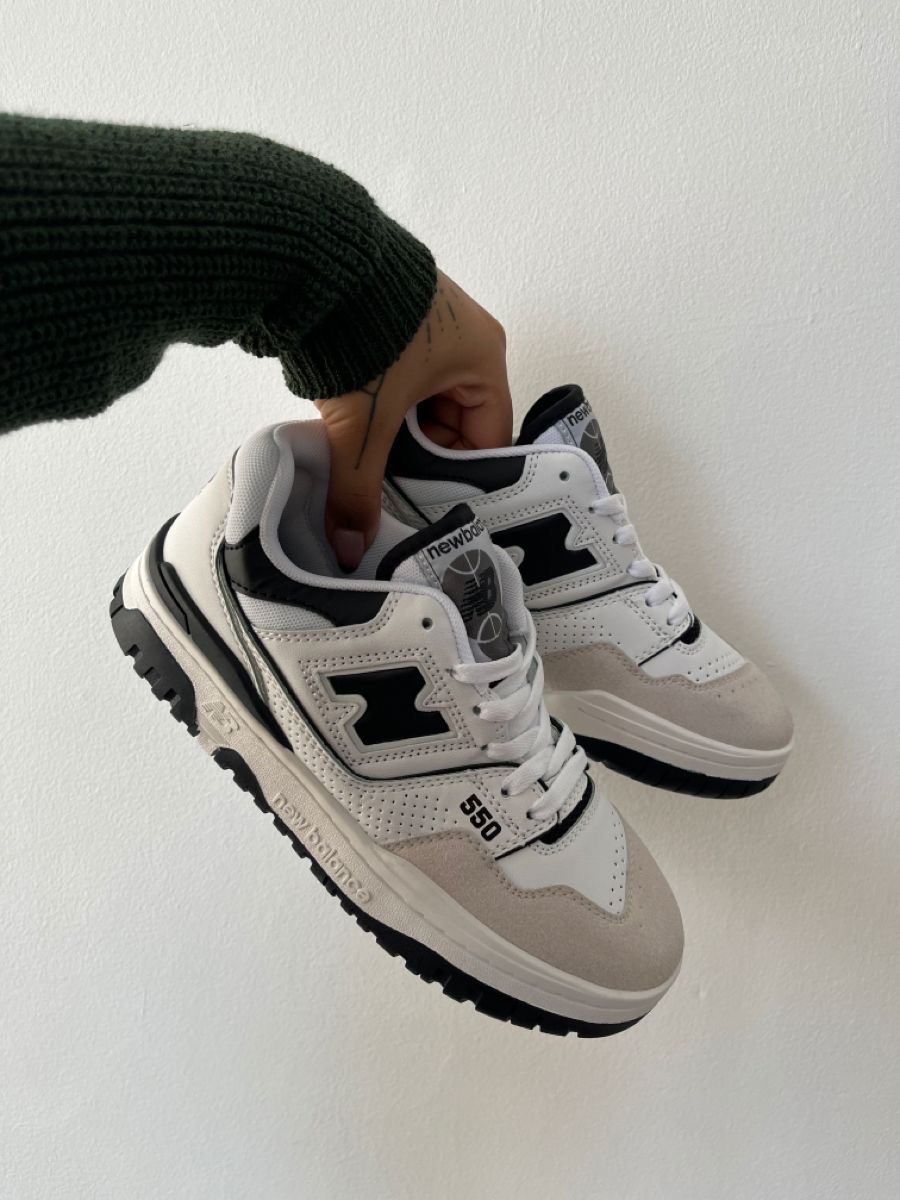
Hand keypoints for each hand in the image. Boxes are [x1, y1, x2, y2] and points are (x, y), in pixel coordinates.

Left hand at [315, 270, 511, 569]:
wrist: (308, 254)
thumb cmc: (361, 328)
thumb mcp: (363, 424)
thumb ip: (357, 490)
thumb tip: (348, 546)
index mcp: (483, 356)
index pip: (488, 438)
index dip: (459, 478)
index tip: (428, 508)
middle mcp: (465, 335)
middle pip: (454, 422)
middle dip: (419, 456)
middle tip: (388, 486)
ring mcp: (429, 319)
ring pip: (420, 399)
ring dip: (394, 428)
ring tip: (364, 452)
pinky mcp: (392, 311)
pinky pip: (397, 373)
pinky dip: (379, 400)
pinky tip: (352, 418)